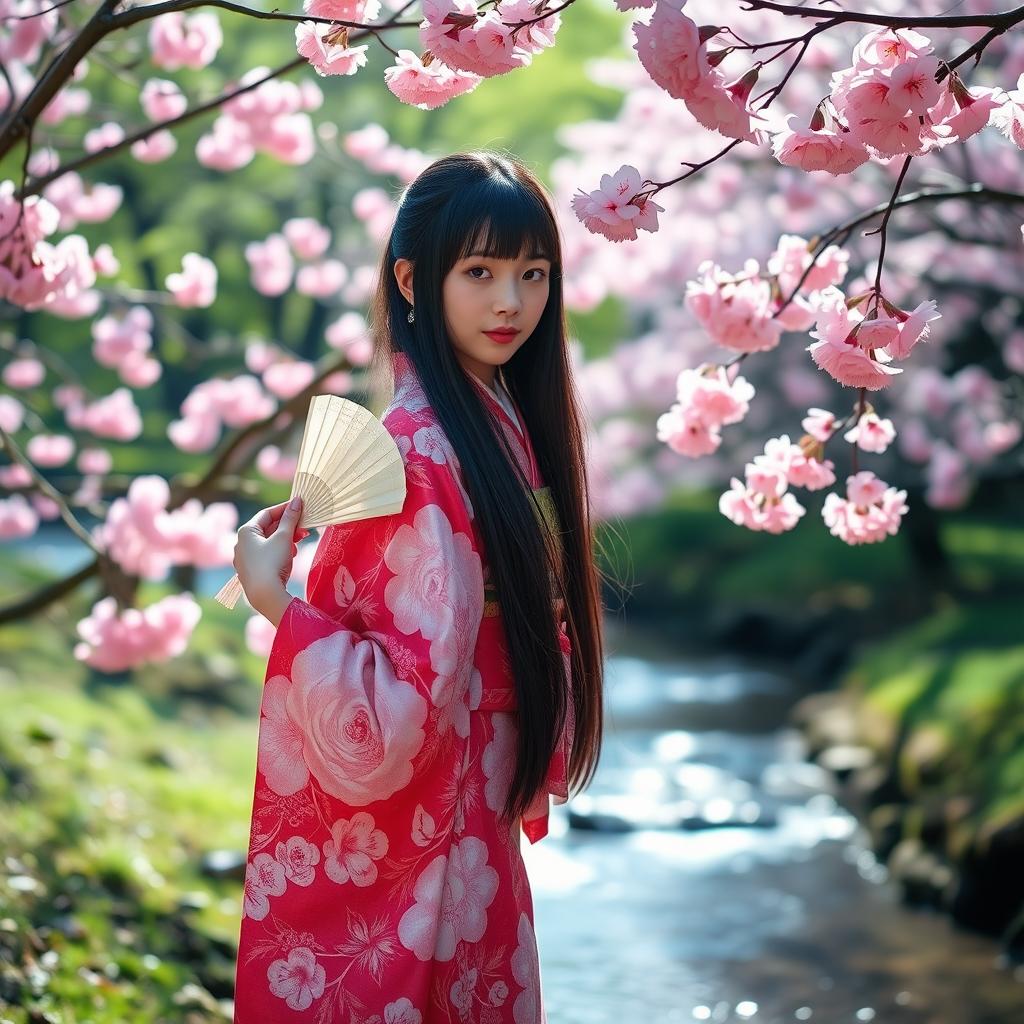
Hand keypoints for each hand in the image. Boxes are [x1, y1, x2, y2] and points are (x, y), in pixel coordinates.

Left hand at [233, 496, 309, 613]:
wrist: (265, 596)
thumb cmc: (272, 563)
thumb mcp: (284, 538)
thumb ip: (290, 518)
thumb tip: (297, 500)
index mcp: (246, 531)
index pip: (267, 513)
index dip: (285, 508)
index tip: (300, 506)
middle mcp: (241, 543)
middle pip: (267, 528)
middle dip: (288, 527)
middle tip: (305, 527)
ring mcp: (245, 558)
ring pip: (268, 542)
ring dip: (285, 540)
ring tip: (299, 542)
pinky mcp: (251, 571)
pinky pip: (266, 555)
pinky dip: (279, 551)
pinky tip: (291, 556)